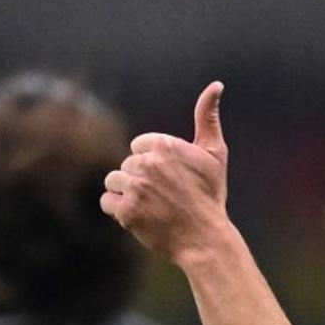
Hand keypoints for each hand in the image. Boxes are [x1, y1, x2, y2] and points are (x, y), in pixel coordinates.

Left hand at [101, 81, 229, 263]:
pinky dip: (119, 211)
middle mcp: (149, 163)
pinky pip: (107, 202)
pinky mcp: (126, 211)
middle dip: (141, 179)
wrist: (206, 239)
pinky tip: (141, 216)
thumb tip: (216, 85)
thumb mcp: (215, 154)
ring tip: (152, 206)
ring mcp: (136, 188)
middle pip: (126, 164)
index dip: (154, 163)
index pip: (139, 146)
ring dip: (128, 194)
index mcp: (166, 145)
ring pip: (114, 181)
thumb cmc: (210, 196)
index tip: (172, 178)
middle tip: (166, 197)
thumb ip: (208, 117)